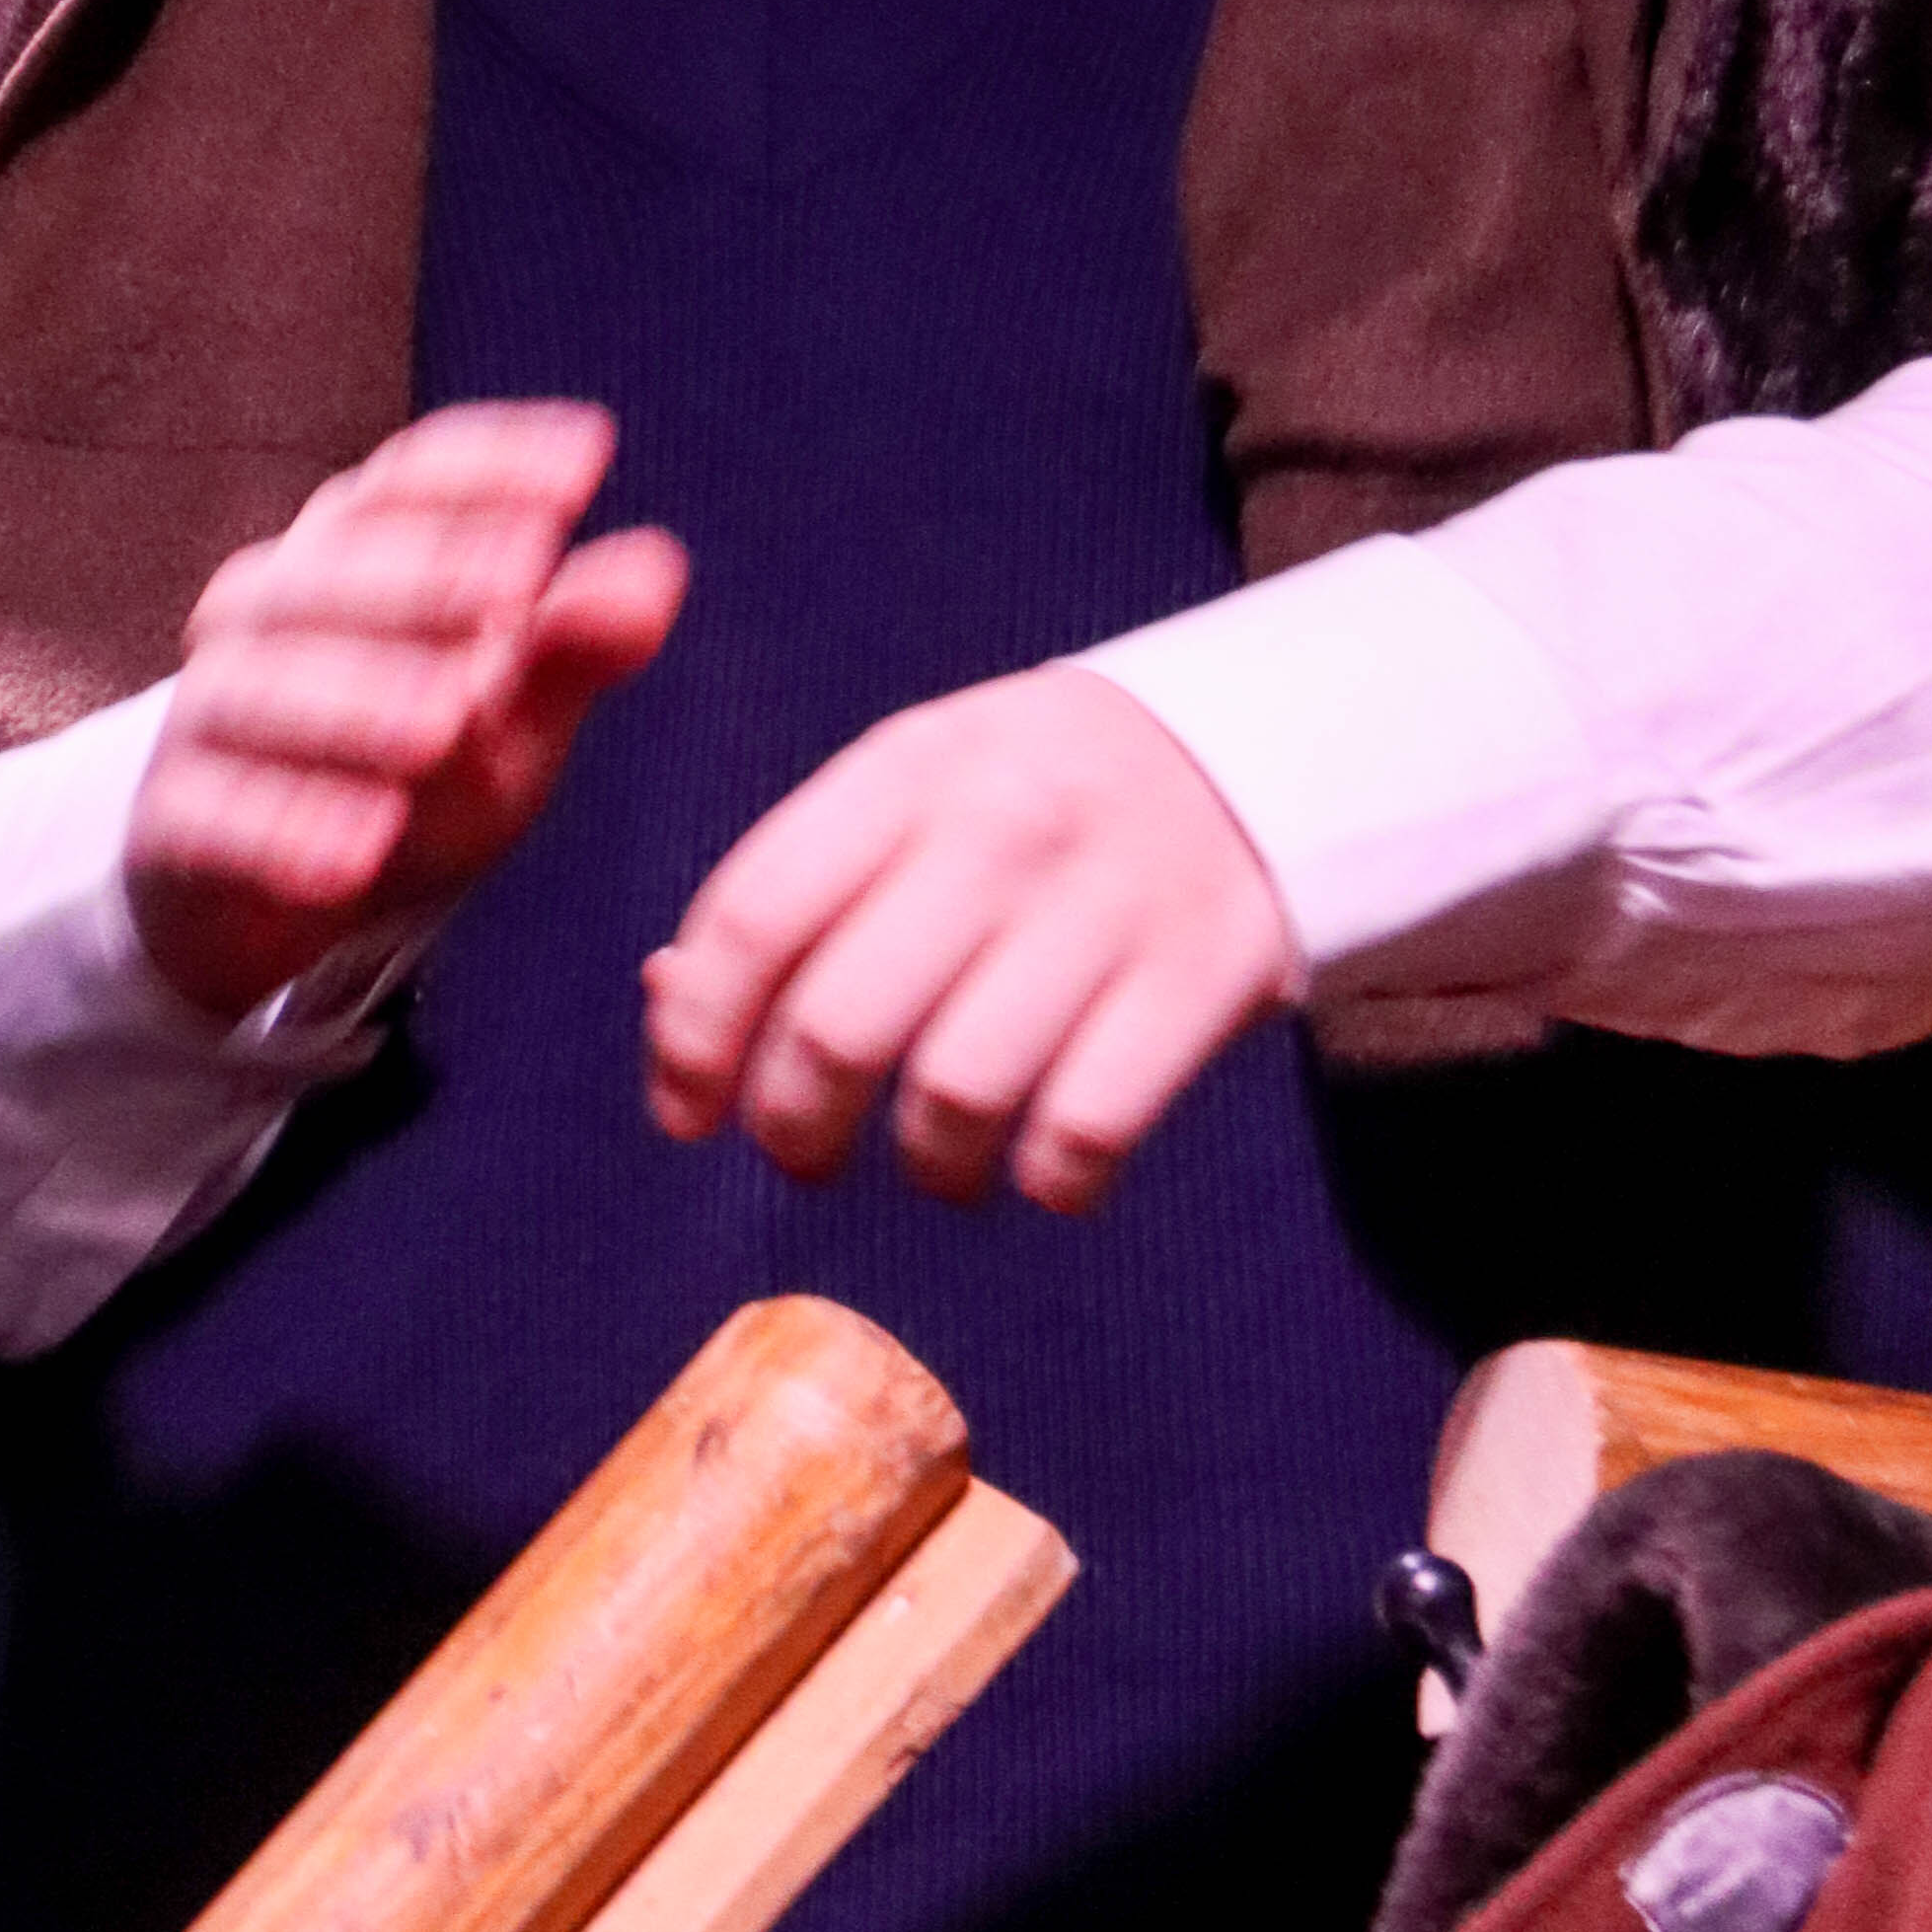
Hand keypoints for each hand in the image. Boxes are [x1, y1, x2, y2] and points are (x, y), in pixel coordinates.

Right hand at [127, 403, 686, 1020]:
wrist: (269, 893)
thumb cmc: (409, 763)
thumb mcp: (510, 706)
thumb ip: (571, 641)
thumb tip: (659, 571)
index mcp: (350, 547)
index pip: (411, 476)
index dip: (493, 462)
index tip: (588, 458)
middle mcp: (265, 606)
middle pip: (331, 573)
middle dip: (425, 577)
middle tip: (512, 588)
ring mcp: (207, 710)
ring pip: (263, 690)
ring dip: (355, 704)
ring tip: (442, 725)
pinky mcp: (171, 819)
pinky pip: (216, 818)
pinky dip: (284, 833)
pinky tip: (356, 855)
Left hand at [642, 668, 1299, 1216]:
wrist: (1263, 746)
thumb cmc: (1041, 795)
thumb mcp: (917, 790)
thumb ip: (797, 884)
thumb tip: (669, 1002)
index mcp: (909, 766)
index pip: (755, 914)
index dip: (694, 1037)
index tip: (686, 1113)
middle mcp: (1002, 825)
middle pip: (840, 1027)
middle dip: (794, 1127)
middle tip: (805, 1153)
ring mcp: (1108, 903)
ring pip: (957, 1097)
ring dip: (924, 1169)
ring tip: (937, 1164)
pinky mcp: (1203, 977)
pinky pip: (1083, 1135)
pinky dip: (1047, 1185)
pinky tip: (1044, 1167)